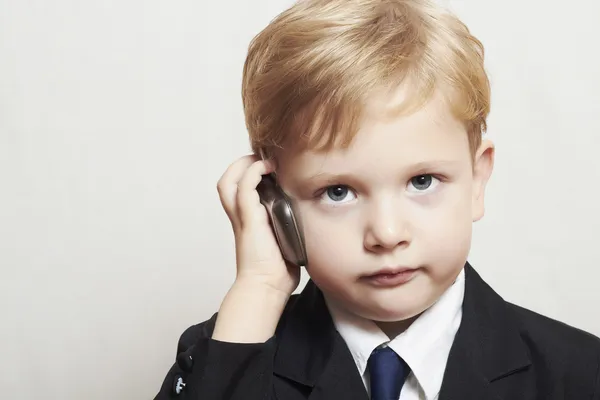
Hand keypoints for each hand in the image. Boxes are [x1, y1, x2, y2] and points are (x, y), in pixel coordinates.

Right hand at [217, 154, 300, 297]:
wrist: (266, 287)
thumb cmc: (277, 270)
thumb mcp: (286, 238)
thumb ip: (290, 223)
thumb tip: (314, 213)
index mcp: (249, 218)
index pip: (239, 187)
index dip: (250, 172)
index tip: (271, 165)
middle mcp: (241, 215)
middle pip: (228, 179)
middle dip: (244, 164)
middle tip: (266, 159)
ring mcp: (242, 216)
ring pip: (229, 180)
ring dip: (245, 165)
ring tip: (265, 160)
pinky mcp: (248, 219)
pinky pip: (244, 187)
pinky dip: (253, 172)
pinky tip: (268, 168)